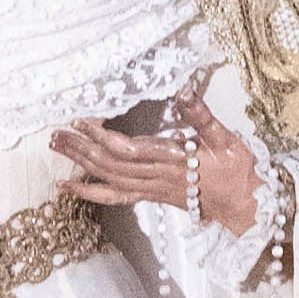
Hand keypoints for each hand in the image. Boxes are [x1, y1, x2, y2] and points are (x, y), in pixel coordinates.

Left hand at [55, 95, 260, 237]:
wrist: (243, 206)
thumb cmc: (236, 171)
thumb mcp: (227, 139)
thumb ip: (202, 117)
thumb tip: (183, 91)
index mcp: (174, 160)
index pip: (130, 150)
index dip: (103, 137)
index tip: (82, 120)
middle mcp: (157, 177)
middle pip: (111, 164)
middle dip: (81, 148)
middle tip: (55, 133)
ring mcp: (151, 189)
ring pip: (109, 178)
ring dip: (80, 164)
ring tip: (57, 147)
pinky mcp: (150, 196)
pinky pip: (114, 196)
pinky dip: (89, 192)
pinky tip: (68, 187)